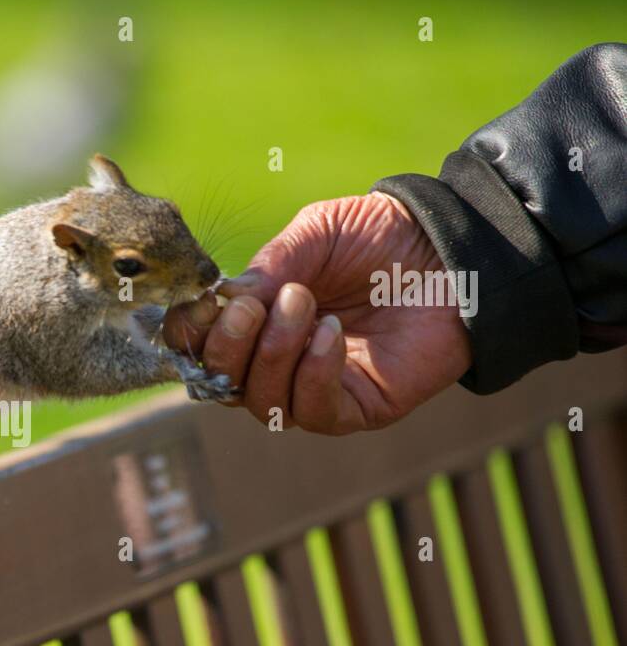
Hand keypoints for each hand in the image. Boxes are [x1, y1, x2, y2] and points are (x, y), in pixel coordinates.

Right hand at [163, 193, 471, 433]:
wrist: (454, 250)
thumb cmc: (382, 237)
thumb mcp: (315, 233)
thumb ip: (269, 265)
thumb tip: (223, 298)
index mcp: (257, 321)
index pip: (201, 347)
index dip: (191, 333)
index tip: (204, 304)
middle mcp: (277, 362)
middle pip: (222, 383)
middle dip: (228, 345)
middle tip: (252, 306)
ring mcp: (314, 389)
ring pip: (262, 402)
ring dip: (274, 352)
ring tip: (305, 303)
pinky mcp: (356, 409)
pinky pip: (312, 412)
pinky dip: (312, 375)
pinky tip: (331, 334)